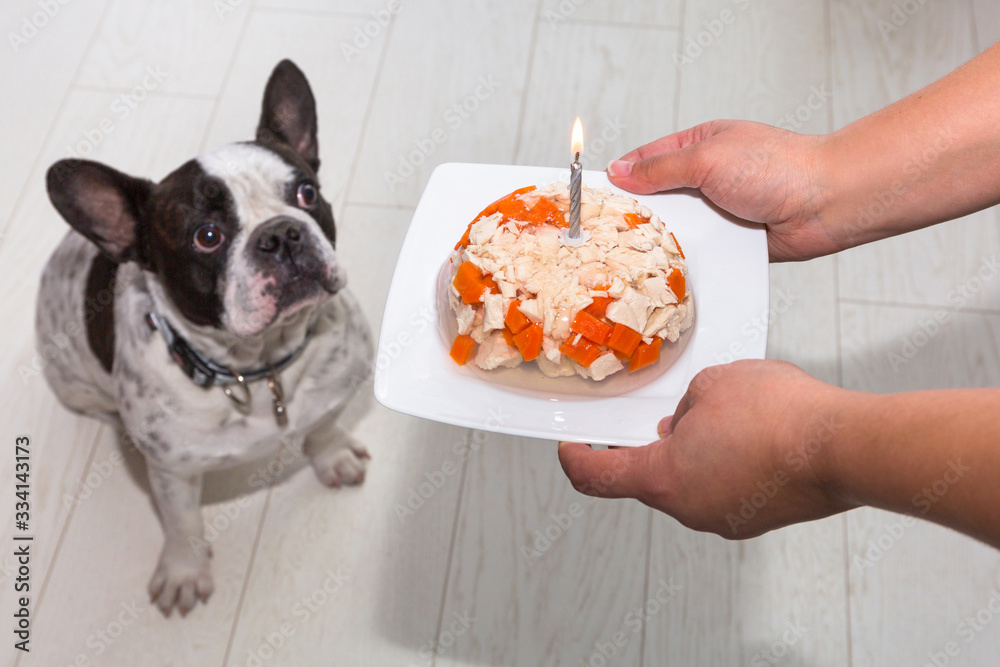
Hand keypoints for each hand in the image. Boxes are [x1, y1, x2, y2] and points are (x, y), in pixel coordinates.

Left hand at [558, 360, 856, 537]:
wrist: (844, 447)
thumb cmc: (780, 416)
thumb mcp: (711, 384)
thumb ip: (684, 406)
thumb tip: (684, 423)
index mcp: (663, 479)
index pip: (598, 477)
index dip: (576, 460)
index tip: (569, 448)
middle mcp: (689, 509)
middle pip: (648, 479)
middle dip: (649, 446)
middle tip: (660, 415)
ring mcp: (725, 519)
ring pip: (689, 484)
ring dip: (692, 453)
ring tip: (721, 417)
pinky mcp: (756, 518)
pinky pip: (723, 490)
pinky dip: (722, 465)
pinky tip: (748, 436)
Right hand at [607, 120, 837, 261]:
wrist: (826, 204)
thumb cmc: (777, 167)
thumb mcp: (707, 158)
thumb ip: (660, 168)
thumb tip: (620, 171)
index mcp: (699, 146)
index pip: (646, 160)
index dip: (620, 178)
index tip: (594, 197)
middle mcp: (708, 178)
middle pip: (659, 199)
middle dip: (640, 215)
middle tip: (609, 234)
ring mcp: (720, 210)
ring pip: (678, 229)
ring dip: (666, 240)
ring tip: (638, 256)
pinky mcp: (732, 240)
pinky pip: (701, 251)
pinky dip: (690, 258)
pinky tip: (674, 268)